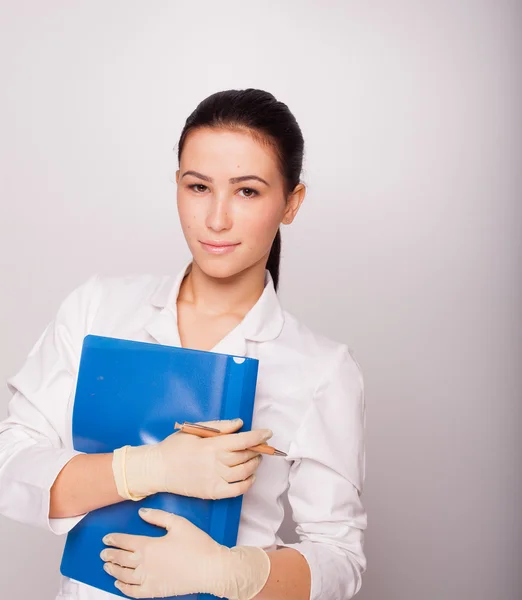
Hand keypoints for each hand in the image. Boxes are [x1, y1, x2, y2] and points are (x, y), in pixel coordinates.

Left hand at [101, 508, 269, 598]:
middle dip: (110, 555)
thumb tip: (141, 513)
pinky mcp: (155, 591)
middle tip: (103, 553)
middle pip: (121, 559)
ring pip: (124, 575)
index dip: (114, 539)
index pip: (125, 542)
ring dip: (113, 570)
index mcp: (149, 546)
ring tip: (107, 566)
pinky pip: (133, 592)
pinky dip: (123, 588)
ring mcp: (149, 579)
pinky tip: (119, 583)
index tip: (106, 538)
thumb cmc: (197, 545)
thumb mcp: (178, 523)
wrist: (210, 568)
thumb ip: (158, 516)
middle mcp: (145, 564)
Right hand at [113, 419, 271, 499]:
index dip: (258, 436)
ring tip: (255, 459)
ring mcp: (214, 479)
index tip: (268, 433)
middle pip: (245, 456)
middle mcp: (215, 463)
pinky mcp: (212, 492)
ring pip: (243, 473)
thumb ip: (219, 427)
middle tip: (261, 445)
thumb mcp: (195, 430)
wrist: (158, 469)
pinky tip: (250, 477)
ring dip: (254, 465)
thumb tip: (239, 424)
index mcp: (211, 446)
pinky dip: (247, 484)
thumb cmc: (175, 447)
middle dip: (258, 450)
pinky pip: (236, 490)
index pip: (242, 440)